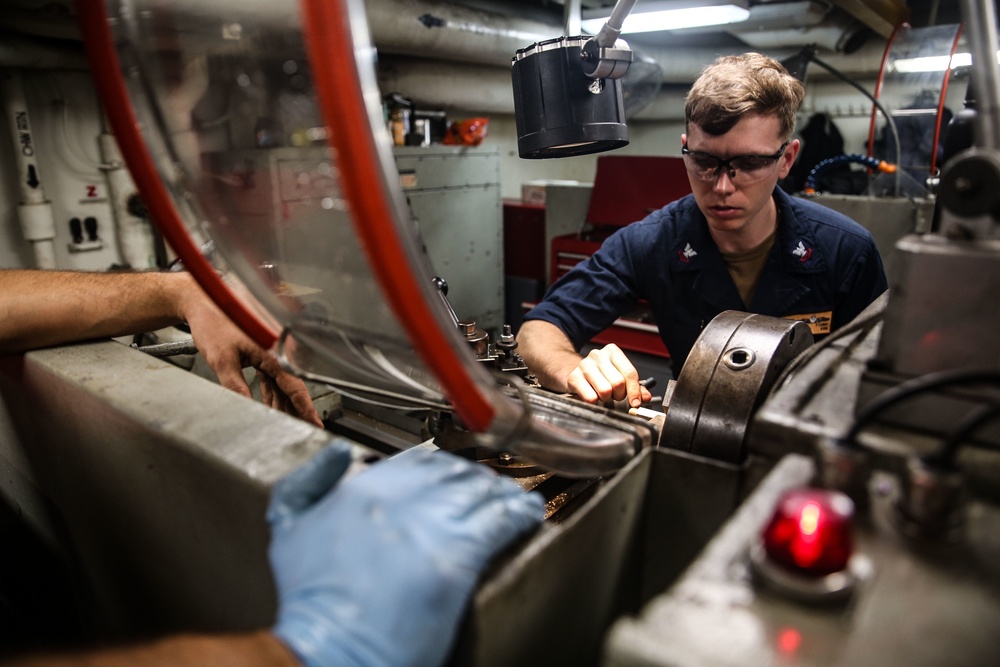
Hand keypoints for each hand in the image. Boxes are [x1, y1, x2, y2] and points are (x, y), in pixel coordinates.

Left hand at [178, 282, 322, 427]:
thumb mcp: (222, 359)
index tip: (315, 424)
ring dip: (281, 402)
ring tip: (281, 421)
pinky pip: (273, 375)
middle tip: (298, 429)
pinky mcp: (264, 350)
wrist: (203, 301)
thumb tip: (247, 409)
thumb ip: (236, 386)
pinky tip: (270, 404)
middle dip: (293, 409)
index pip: (295, 386)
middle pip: (292, 386)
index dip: (306, 408)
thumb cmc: (213, 321)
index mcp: (274, 350)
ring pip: (282, 382)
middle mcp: (278, 349)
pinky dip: (271, 390)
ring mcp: (272, 349)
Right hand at [268, 441, 544, 666]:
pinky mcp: (457, 558)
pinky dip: (520, 513)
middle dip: (476, 480)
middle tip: (490, 490)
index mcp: (364, 487)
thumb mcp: (289, 529)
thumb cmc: (310, 600)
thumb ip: (308, 482)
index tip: (456, 476)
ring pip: (481, 492)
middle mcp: (400, 498)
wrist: (327, 649)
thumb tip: (340, 452)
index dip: (444, 468)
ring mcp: (431, 525)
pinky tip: (529, 515)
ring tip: (514, 500)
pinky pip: (502, 521)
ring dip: (502, 493)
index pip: (419, 461)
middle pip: (455, 473)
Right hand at [566, 343, 651, 407]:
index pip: (629, 372)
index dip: (634, 390)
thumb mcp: (619, 375)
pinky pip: (590, 397)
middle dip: (619, 395)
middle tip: (615, 395)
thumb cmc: (600, 374)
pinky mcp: (574, 377)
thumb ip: (635, 386)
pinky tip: (593, 396)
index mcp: (613, 352)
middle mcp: (598, 355)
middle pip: (618, 383)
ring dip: (606, 399)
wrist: (575, 372)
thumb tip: (645, 397)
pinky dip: (594, 402)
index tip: (636, 402)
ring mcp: (584, 365)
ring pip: (605, 391)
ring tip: (603, 395)